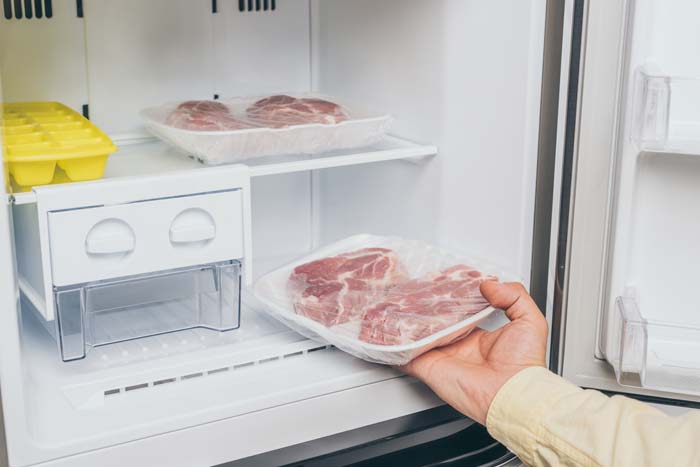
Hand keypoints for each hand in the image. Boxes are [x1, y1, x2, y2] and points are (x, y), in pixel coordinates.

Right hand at [401, 282, 547, 424]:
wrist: (512, 393)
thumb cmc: (524, 364)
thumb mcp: (530, 321)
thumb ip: (514, 295)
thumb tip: (489, 283)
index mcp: (479, 335)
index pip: (459, 310)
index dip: (452, 294)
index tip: (446, 279)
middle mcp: (457, 344)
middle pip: (435, 319)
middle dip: (425, 303)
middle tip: (419, 285)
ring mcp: (440, 354)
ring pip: (416, 332)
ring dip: (407, 318)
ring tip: (399, 298)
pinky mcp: (427, 365)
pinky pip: (404, 352)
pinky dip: (394, 341)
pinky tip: (390, 324)